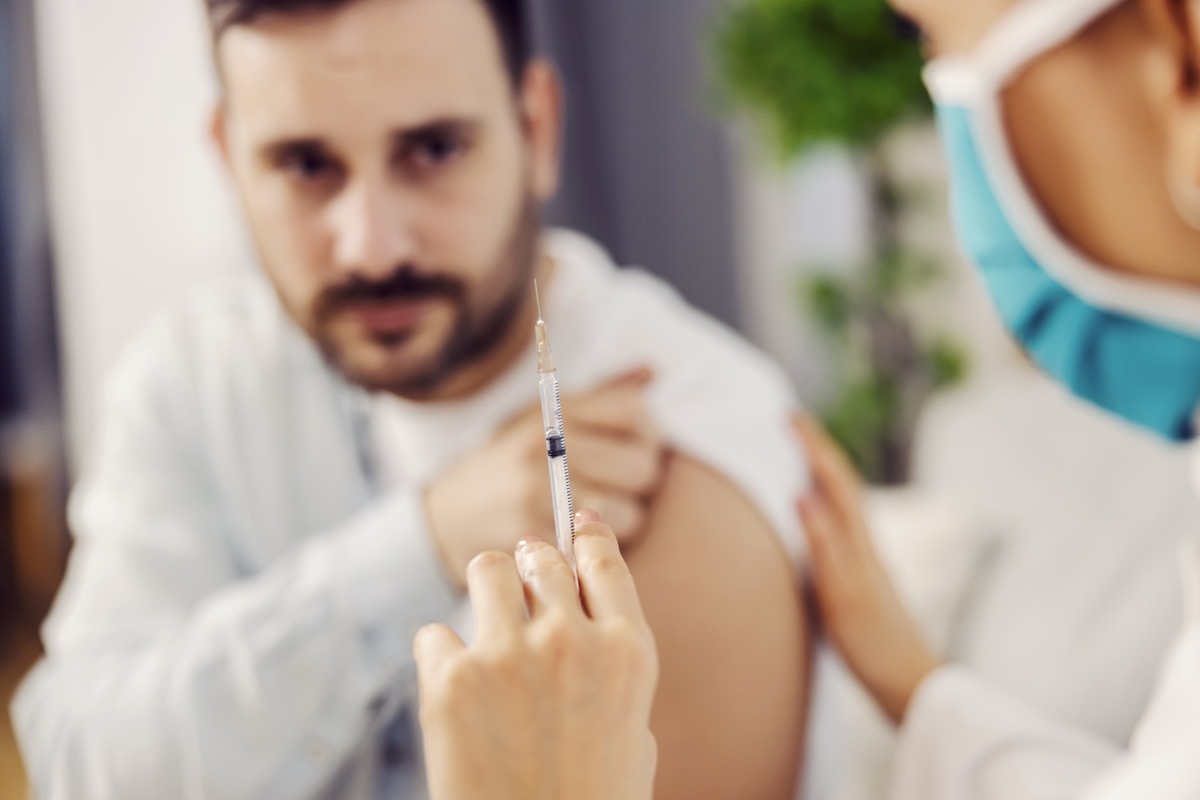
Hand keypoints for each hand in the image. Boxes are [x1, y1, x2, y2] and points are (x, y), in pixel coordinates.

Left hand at [414, 511, 658, 799]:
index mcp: (628, 652)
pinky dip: (441, 657)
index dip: (585, 534)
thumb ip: (613, 664)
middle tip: (519, 580)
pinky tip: (454, 692)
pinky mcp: (451, 681)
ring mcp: (508, 656)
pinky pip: (434, 634)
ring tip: (485, 626)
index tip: (574, 523)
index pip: (601, 559)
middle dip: (530, 564)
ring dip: (486, 592)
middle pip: (541, 556)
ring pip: (486, 570)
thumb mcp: (632, 733)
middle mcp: (571, 641)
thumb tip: (585, 605)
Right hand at [427, 367, 662, 586]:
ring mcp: (537, 491)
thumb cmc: (512, 462)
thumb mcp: (545, 417)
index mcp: (555, 411)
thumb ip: (601, 397)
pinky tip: (579, 537)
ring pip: (628, 513)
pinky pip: (596, 547)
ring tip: (601, 515)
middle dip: (641, 482)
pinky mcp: (533, 534)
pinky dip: (596, 547)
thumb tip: (651, 372)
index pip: (633, 410)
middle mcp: (546, 446)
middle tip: (623, 488)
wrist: (448, 516)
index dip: (649, 433)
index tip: (638, 447)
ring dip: (624, 519)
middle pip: (640, 465)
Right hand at [793, 416, 942, 723]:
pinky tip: (814, 510)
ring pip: (841, 499)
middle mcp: (863, 540)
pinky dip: (823, 500)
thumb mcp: (840, 594)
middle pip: (840, 480)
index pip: (833, 479)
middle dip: (816, 447)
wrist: (907, 680)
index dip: (812, 445)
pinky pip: (838, 521)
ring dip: (820, 470)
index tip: (788, 415)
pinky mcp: (860, 573)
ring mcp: (863, 556)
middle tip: (790, 421)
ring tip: (797, 453)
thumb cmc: (872, 642)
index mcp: (858, 540)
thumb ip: (823, 544)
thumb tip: (802, 494)